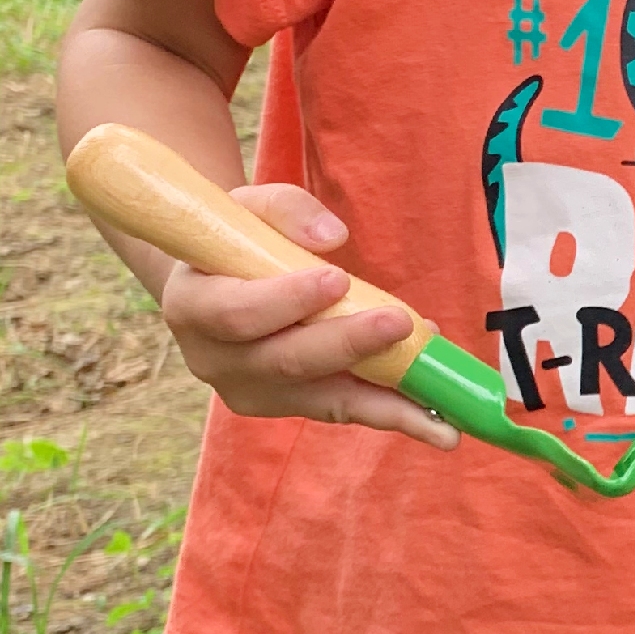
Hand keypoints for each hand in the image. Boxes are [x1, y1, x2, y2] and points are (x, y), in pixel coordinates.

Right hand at [158, 183, 456, 445]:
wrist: (218, 281)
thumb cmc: (237, 240)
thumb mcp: (249, 208)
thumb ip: (285, 210)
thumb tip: (331, 235)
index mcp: (192, 307)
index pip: (237, 313)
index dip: (286, 301)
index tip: (336, 279)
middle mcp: (215, 361)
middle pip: (286, 362)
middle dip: (347, 344)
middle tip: (399, 322)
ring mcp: (253, 391)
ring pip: (323, 399)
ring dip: (386, 400)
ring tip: (442, 411)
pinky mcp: (290, 405)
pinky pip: (344, 409)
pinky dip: (393, 413)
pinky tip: (439, 425)